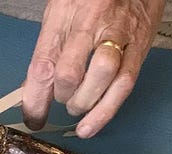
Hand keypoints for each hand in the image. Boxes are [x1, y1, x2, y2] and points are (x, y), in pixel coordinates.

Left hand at [22, 0, 165, 137]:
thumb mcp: (61, 13)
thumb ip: (47, 50)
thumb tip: (33, 90)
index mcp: (65, 12)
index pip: (43, 61)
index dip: (34, 97)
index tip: (33, 118)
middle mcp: (91, 22)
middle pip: (71, 71)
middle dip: (62, 95)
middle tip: (63, 98)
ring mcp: (118, 34)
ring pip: (102, 76)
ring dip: (85, 102)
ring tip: (77, 107)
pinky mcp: (139, 47)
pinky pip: (125, 82)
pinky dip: (107, 109)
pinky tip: (94, 122)